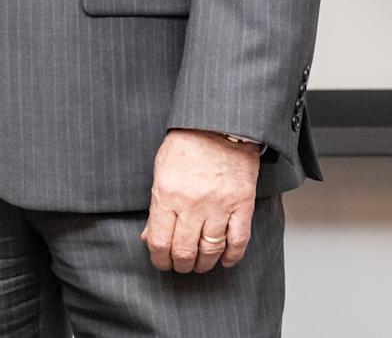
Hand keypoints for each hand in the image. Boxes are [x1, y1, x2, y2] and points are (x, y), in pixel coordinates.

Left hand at [141, 129, 259, 273]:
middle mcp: (192, 204)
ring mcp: (219, 206)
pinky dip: (232, 256)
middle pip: (184, 250)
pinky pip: (238, 240)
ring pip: (211, 250)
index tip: (161, 262)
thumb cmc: (186, 145)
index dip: (159, 259)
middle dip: (180, 265)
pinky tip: (226, 260)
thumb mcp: (160, 172)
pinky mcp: (242, 205)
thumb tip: (149, 235)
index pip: (160, 241)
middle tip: (181, 266)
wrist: (218, 125)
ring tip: (200, 265)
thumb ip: (156, 206)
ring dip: (204, 263)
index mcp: (167, 195)